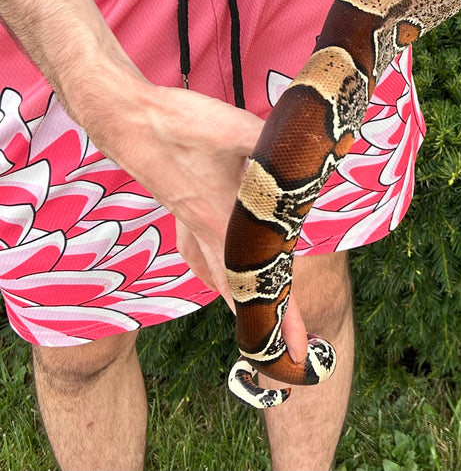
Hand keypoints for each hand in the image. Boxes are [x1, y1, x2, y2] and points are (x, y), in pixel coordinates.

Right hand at [71, 64, 310, 359]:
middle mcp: (205, 234)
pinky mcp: (180, 210)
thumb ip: (281, 145)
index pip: (261, 283)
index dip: (284, 320)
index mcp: (223, 224)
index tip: (299, 354)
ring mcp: (189, 224)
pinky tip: (217, 271)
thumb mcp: (241, 130)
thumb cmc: (182, 126)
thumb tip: (323, 148)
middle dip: (266, 323)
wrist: (126, 119)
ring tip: (258, 320)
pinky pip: (200, 253)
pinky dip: (216, 270)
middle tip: (285, 354)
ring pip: (216, 277)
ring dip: (239, 300)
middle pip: (239, 294)